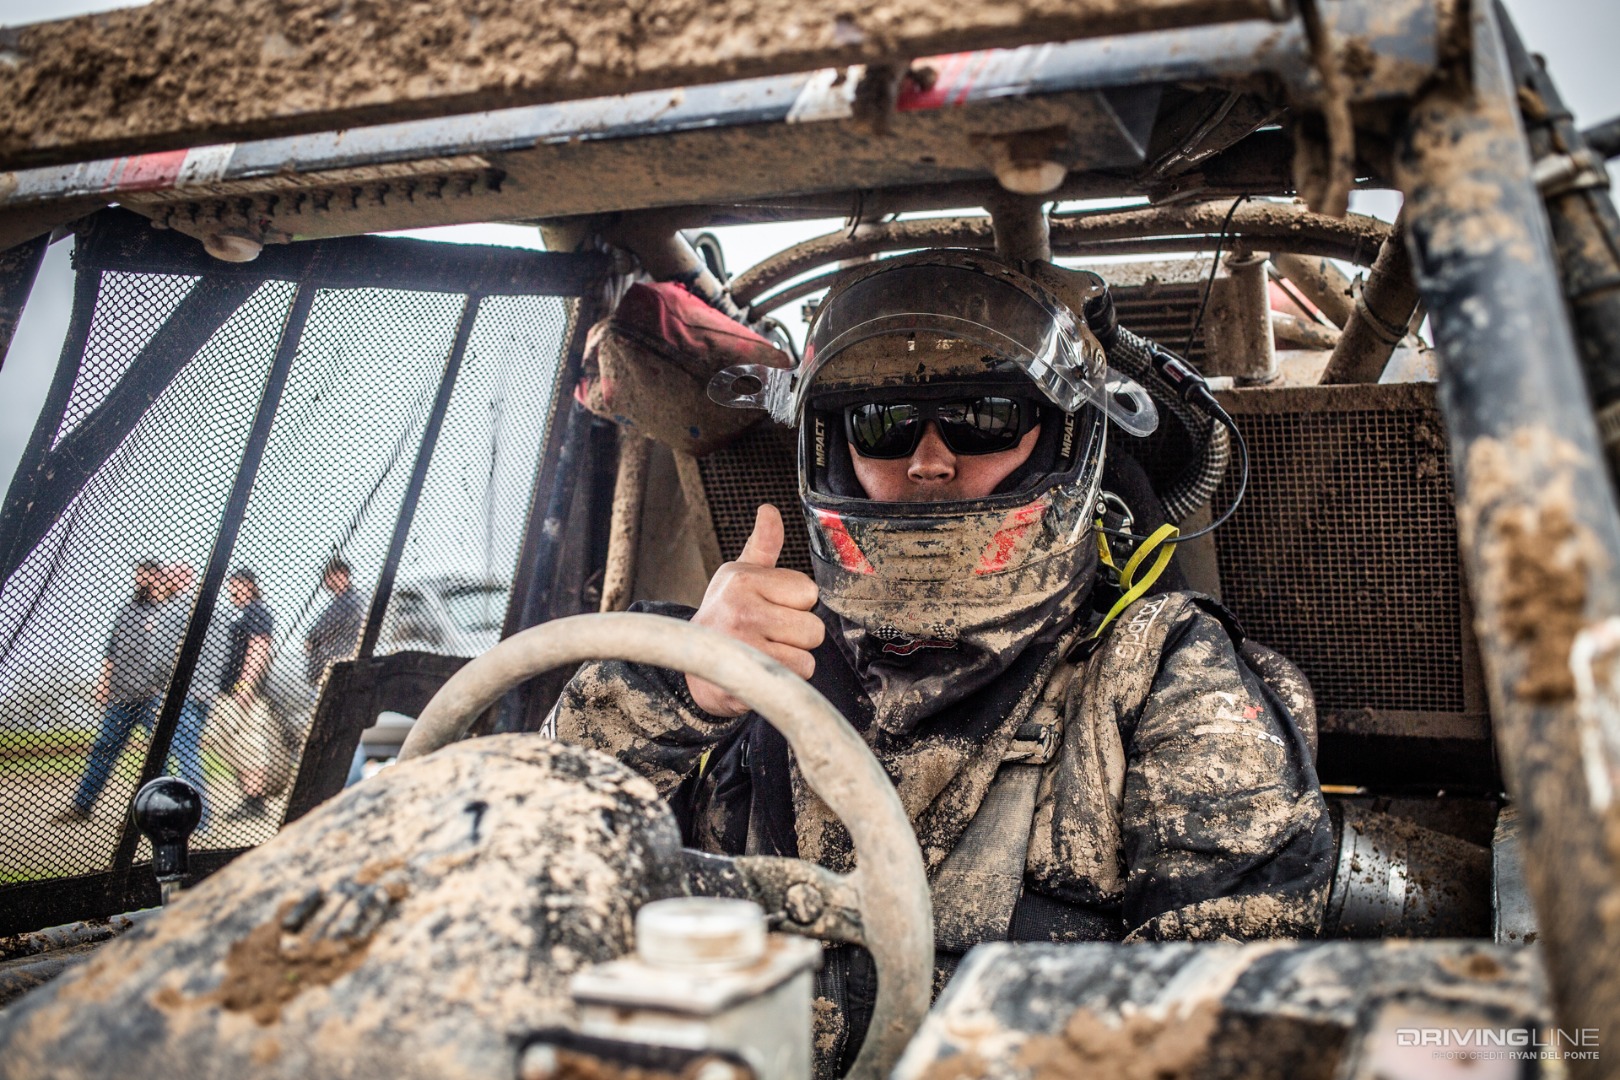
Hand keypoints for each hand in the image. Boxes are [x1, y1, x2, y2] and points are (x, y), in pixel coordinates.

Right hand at [686, 504, 823, 717]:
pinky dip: (784, 679)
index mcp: (744, 580)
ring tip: (764, 651)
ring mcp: (743, 646)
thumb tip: (769, 510)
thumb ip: (763, 544)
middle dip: (796, 635)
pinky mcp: (746, 678)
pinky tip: (762, 670)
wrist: (691, 659)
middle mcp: (741, 610)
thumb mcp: (740, 575)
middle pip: (813, 628)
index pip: (809, 592)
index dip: (796, 604)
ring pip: (807, 658)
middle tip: (768, 633)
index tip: (771, 607)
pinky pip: (795, 678)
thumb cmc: (724, 613)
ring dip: (791, 660)